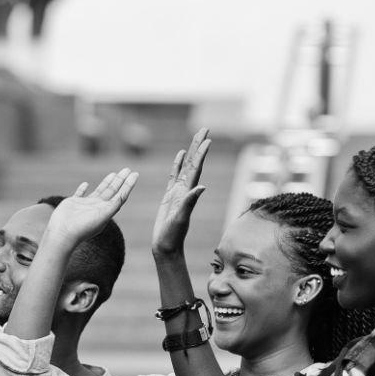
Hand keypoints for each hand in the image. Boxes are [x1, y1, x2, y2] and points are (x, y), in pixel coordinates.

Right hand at [42, 169, 138, 247]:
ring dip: (107, 182)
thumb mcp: (102, 216)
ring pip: (99, 191)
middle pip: (112, 191)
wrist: (63, 233)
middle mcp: (97, 208)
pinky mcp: (73, 204)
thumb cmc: (83, 227)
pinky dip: (82, 189)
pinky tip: (86, 184)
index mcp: (106, 211)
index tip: (135, 174)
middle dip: (120, 180)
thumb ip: (113, 205)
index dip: (128, 185)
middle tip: (127, 169)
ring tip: (114, 174)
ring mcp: (85, 206)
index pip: (120, 196)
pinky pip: (79, 194)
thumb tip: (123, 195)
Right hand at [152, 129, 213, 256]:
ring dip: (192, 151)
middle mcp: (185, 189)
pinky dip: (177, 163)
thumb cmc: (172, 235)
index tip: (208, 139)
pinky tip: (180, 155)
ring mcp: (178, 192)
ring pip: (185, 166)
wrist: (166, 246)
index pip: (197, 168)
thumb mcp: (181, 219)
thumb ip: (189, 203)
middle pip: (194, 162)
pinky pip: (174, 175)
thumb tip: (201, 187)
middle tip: (205, 128)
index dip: (202, 154)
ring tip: (196, 136)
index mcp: (188, 192)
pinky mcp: (169, 196)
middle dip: (199, 145)